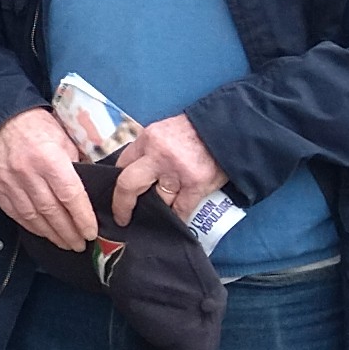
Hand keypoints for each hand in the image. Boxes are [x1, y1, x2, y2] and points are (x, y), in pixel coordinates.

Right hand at [0, 106, 99, 253]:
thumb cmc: (36, 126)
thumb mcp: (64, 138)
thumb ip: (77, 164)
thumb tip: (90, 188)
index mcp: (48, 158)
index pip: (70, 195)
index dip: (82, 217)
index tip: (91, 231)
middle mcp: (27, 172)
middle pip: (52, 211)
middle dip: (68, 232)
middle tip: (80, 244)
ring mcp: (9, 181)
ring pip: (33, 217)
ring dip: (51, 234)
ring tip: (65, 243)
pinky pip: (15, 213)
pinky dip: (31, 226)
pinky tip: (43, 232)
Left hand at [109, 112, 231, 228]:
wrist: (230, 128)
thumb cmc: (198, 131)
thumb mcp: (166, 132)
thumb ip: (150, 150)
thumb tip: (135, 171)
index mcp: (149, 139)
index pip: (122, 164)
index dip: (117, 181)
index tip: (117, 194)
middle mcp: (159, 155)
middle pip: (128, 185)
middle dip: (122, 204)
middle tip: (121, 217)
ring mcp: (178, 171)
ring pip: (158, 201)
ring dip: (159, 208)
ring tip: (158, 214)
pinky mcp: (196, 184)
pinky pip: (180, 210)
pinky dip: (177, 217)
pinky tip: (175, 221)